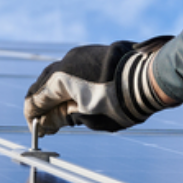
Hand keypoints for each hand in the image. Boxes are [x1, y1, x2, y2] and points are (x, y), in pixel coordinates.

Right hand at [24, 37, 174, 135]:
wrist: (148, 78)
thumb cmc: (120, 102)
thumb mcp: (89, 117)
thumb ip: (63, 118)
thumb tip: (46, 123)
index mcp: (60, 78)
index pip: (35, 99)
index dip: (33, 117)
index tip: (38, 130)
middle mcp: (66, 62)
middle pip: (43, 85)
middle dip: (43, 104)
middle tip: (49, 124)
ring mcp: (80, 54)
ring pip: (57, 74)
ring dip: (56, 93)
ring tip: (64, 112)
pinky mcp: (92, 52)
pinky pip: (72, 68)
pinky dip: (68, 83)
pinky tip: (76, 96)